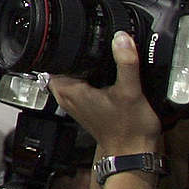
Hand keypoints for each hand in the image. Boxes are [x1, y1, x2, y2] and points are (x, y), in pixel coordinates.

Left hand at [49, 32, 161, 155]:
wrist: (134, 152)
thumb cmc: (129, 129)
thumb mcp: (130, 91)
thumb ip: (126, 63)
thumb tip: (121, 38)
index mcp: (69, 90)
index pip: (54, 58)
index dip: (66, 44)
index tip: (81, 36)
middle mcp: (66, 96)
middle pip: (63, 62)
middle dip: (78, 52)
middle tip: (97, 45)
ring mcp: (74, 101)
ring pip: (72, 72)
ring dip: (85, 64)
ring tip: (104, 57)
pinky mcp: (85, 104)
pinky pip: (81, 81)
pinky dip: (91, 74)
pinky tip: (106, 71)